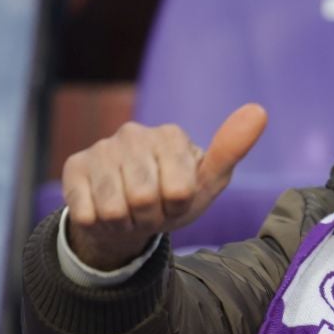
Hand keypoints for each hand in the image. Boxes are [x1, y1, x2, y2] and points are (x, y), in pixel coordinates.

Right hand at [61, 103, 268, 270]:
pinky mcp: (74, 167)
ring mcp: (101, 148)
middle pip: (144, 199)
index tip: (176, 201)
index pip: (179, 192)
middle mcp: (133, 133)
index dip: (177, 208)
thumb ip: (230, 150)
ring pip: (114, 208)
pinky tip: (103, 211)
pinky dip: (99, 223)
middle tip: (150, 210)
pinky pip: (87, 212)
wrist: (128, 217)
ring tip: (129, 211)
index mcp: (171, 136)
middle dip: (150, 217)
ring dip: (125, 222)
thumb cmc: (173, 199)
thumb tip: (259, 110)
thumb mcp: (207, 183)